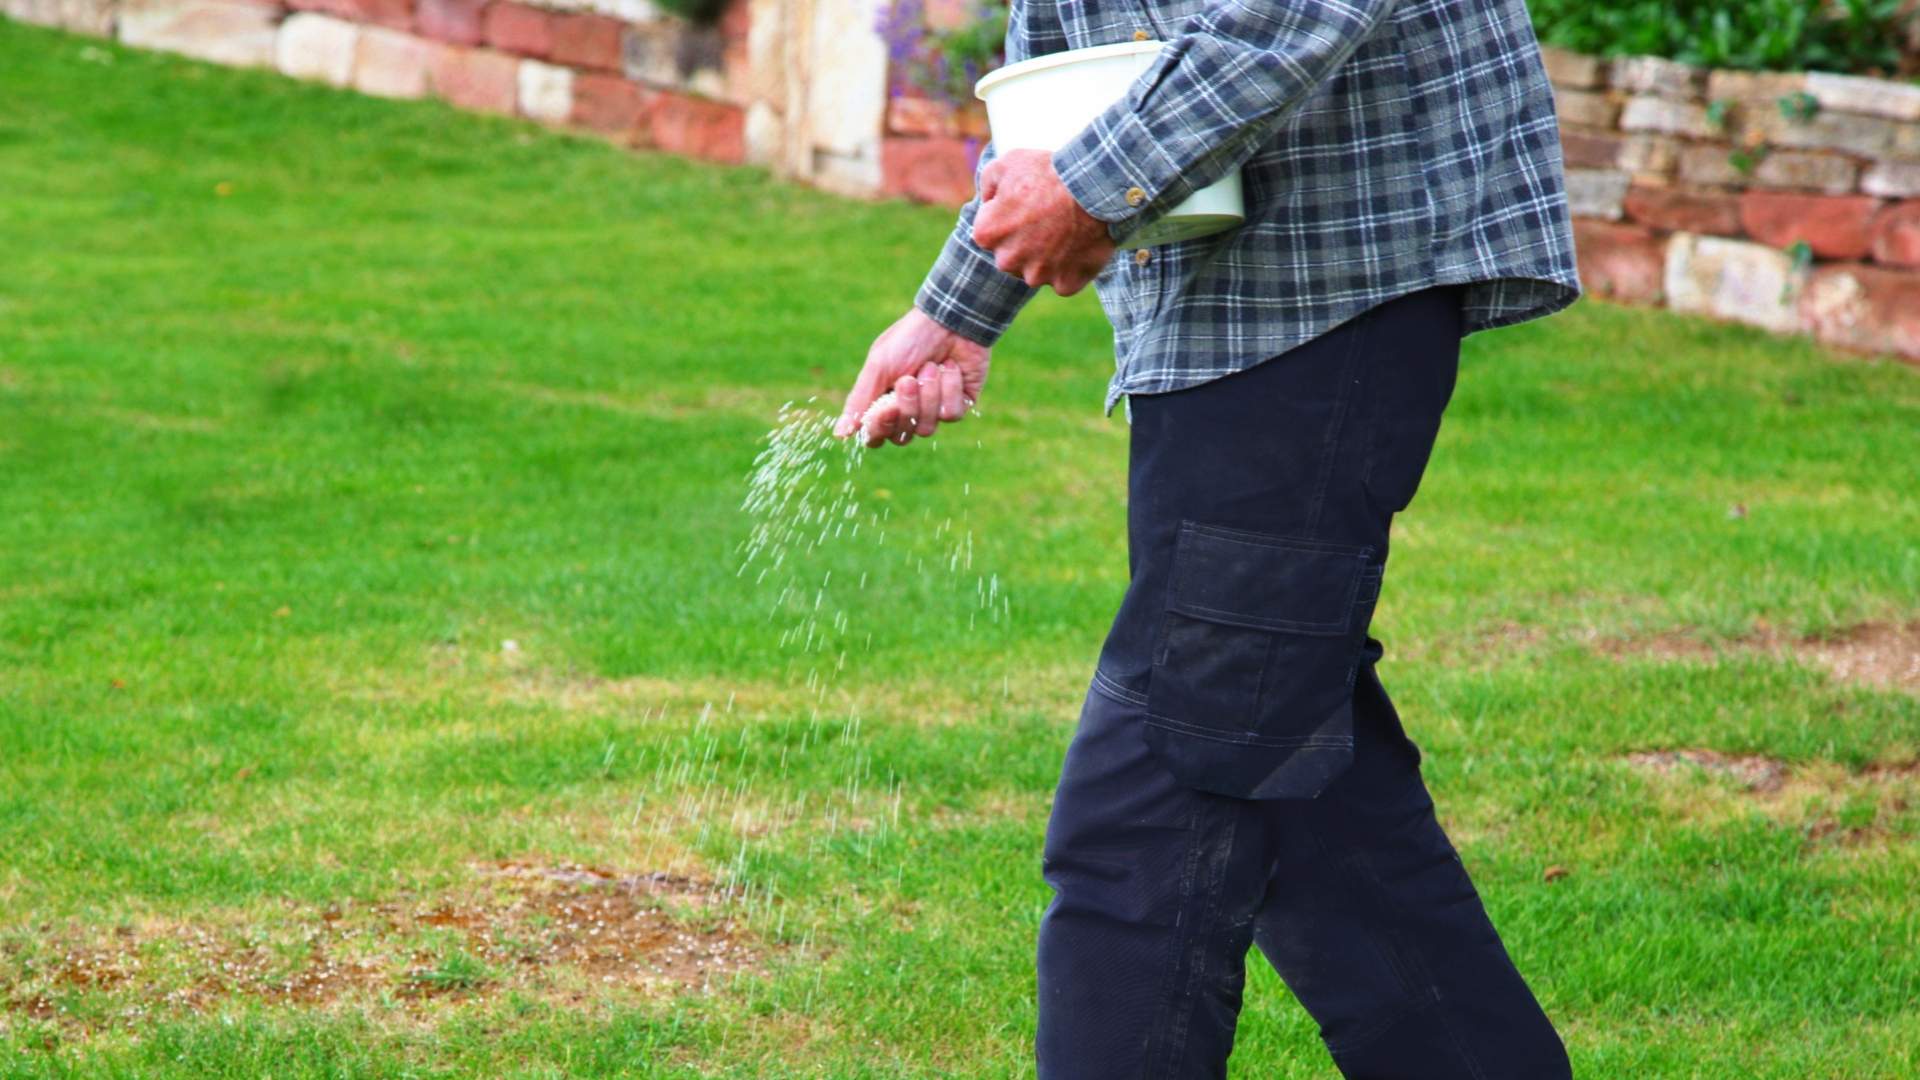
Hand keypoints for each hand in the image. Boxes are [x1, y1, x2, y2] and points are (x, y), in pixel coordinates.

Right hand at [834, 308, 989, 447]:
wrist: (950, 321)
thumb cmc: (908, 340)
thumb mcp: (879, 366)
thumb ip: (860, 400)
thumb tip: (840, 435)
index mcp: (883, 403)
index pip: (876, 436)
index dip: (880, 427)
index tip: (887, 406)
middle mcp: (908, 412)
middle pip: (901, 437)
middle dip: (906, 405)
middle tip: (909, 379)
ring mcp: (933, 412)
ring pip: (927, 428)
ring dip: (928, 394)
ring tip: (930, 366)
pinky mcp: (958, 406)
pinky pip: (950, 414)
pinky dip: (949, 388)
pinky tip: (950, 367)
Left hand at [973, 149, 1116, 295]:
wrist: (1094, 188)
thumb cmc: (1050, 173)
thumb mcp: (1008, 162)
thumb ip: (988, 182)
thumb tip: (988, 200)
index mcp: (987, 233)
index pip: (990, 231)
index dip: (1007, 216)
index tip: (1025, 204)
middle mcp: (1006, 261)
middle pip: (1012, 254)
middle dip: (1024, 240)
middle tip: (1047, 218)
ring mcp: (1037, 276)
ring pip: (1037, 270)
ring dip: (1047, 256)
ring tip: (1065, 231)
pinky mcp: (1064, 284)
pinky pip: (1064, 281)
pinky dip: (1071, 269)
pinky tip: (1079, 247)